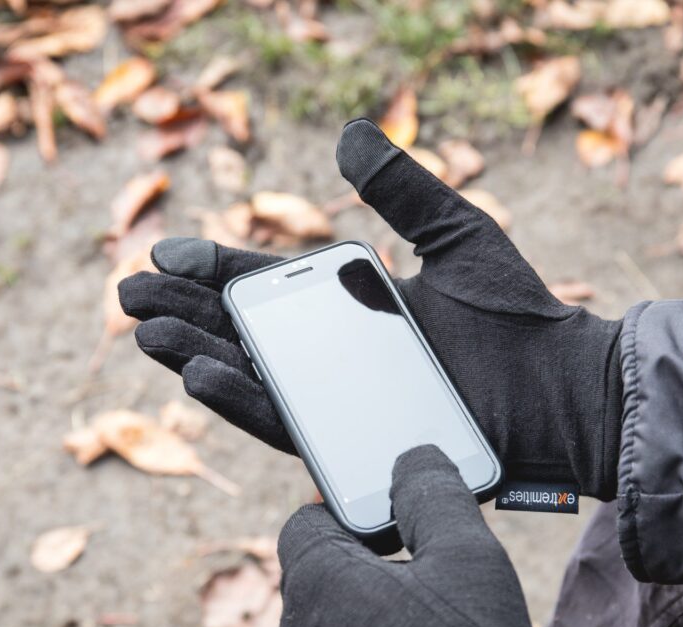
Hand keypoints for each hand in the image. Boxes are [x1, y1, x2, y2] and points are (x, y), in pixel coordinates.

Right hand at [119, 119, 621, 497]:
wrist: (553, 385)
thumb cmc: (514, 315)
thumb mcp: (456, 235)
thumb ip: (402, 189)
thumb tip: (347, 131)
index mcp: (349, 307)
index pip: (267, 285)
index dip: (213, 270)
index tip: (164, 254)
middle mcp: (336, 355)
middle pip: (245, 333)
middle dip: (185, 314)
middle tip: (129, 297)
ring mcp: (342, 399)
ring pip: (254, 379)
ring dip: (195, 355)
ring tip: (147, 335)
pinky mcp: (354, 438)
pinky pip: (287, 422)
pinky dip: (242, 401)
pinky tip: (199, 376)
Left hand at [275, 445, 538, 626]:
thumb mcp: (464, 556)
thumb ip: (434, 494)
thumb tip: (414, 455)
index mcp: (317, 582)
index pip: (306, 519)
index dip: (345, 505)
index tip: (388, 510)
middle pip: (321, 571)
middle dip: (366, 558)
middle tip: (423, 564)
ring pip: (332, 624)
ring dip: (371, 610)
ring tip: (429, 620)